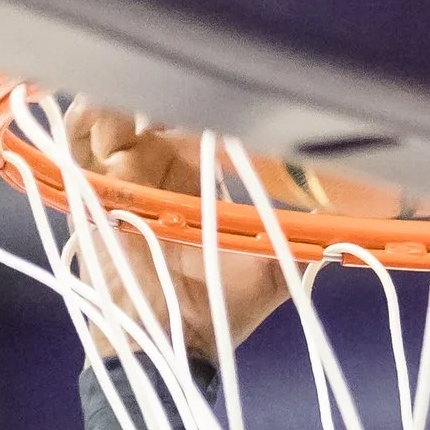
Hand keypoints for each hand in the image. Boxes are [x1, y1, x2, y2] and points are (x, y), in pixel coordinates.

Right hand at [59, 105, 403, 363]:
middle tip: (183, 81)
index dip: (208, 98)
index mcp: (195, 177)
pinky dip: (89, 122)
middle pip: (153, 103)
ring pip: (113, 110)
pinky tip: (113, 126)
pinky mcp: (87, 191)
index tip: (225, 88)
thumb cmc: (213, 314)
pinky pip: (77, 140)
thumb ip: (302, 244)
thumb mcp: (270, 275)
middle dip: (164, 86)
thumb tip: (352, 229)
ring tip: (147, 103)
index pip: (197, 117)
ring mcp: (119, 176)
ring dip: (127, 98)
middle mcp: (156, 168)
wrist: (166, 349)